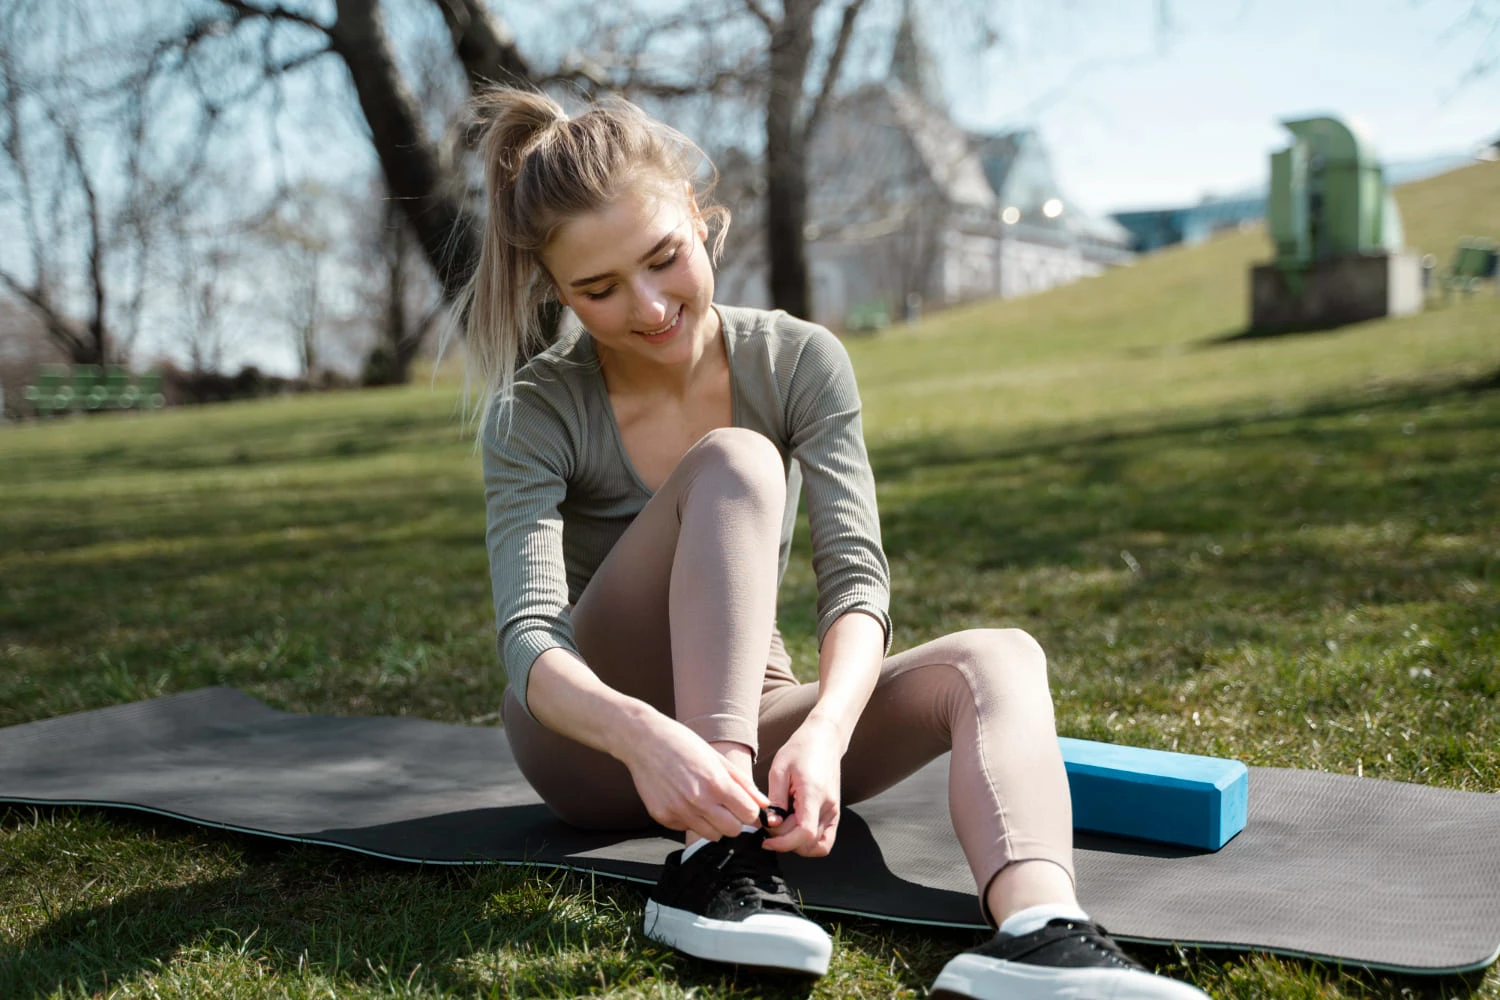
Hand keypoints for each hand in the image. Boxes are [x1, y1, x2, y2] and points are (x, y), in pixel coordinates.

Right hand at [618, 711, 767, 843]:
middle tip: (726, 807)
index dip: (751, 811)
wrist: (644, 740)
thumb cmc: (682, 744)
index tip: (745, 806)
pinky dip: (690, 820)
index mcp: (715, 783)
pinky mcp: (663, 817)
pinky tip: (684, 800)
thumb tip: (763, 803)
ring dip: (713, 823)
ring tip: (704, 803)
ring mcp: (678, 811)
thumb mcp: (717, 758)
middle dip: (735, 821)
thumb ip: (743, 783)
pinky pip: (687, 828)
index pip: (749, 815)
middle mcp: (698, 801)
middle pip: (732, 831)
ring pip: (711, 835)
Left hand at [762, 716, 842, 856]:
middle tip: (771, 826)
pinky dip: (811, 843)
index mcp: (814, 793)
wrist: (824, 738)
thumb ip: (775, 799)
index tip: (767, 841)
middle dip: (785, 840)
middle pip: (808, 841)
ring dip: (798, 844)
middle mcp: (828, 805)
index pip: (804, 833)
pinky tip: (795, 831)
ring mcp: (834, 810)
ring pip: (819, 845)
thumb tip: (771, 824)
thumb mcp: (779, 769)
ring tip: (783, 827)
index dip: (784, 843)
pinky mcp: (834, 812)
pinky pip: (826, 839)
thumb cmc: (801, 749)